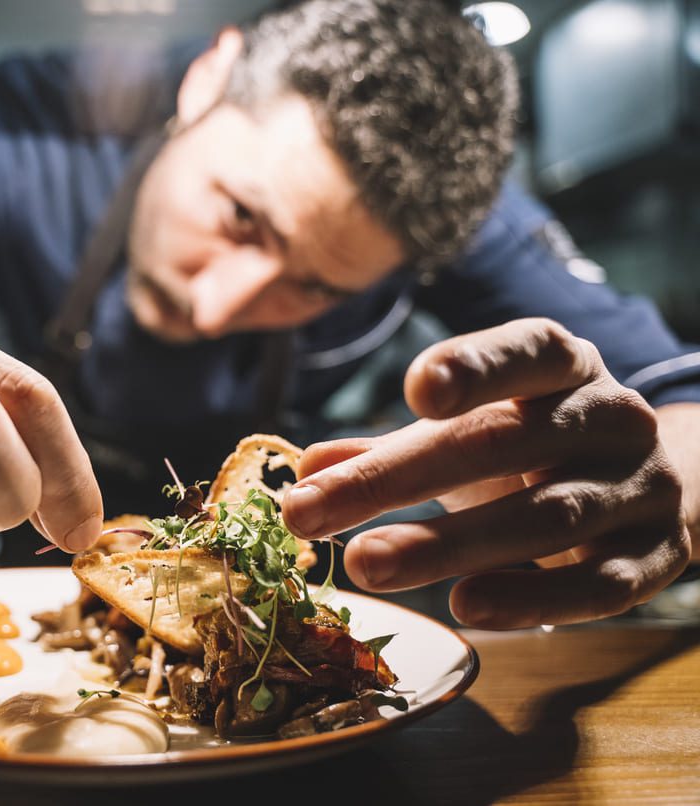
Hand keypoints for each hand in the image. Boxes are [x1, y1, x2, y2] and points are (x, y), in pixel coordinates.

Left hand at [282, 318, 691, 628]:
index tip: (414, 390)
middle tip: (308, 512)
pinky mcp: (656, 556)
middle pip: (502, 441)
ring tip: (364, 564)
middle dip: (398, 478)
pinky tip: (464, 608)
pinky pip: (596, 585)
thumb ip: (389, 450)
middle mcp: (608, 417)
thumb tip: (307, 468)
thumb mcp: (465, 433)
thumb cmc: (532, 449)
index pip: (524, 351)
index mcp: (561, 367)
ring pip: (545, 516)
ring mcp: (641, 487)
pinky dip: (530, 599)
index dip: (474, 365)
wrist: (650, 489)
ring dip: (446, 545)